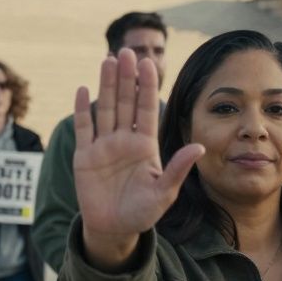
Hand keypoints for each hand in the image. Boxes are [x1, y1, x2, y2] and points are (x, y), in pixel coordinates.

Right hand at [73, 50, 203, 269]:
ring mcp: (103, 146)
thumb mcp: (164, 193)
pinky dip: (82, 110)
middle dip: (126, 77)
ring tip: (107, 60)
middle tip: (126, 51)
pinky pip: (84, 129)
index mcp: (145, 145)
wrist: (114, 229)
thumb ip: (178, 169)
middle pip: (125, 102)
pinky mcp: (85, 157)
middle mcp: (124, 140)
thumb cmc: (142, 212)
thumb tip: (199, 146)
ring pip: (105, 109)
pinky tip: (83, 89)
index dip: (147, 87)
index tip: (147, 63)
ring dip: (106, 85)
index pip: (147, 109)